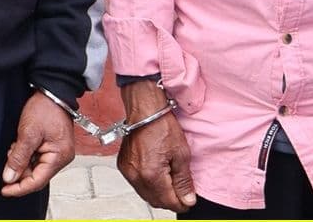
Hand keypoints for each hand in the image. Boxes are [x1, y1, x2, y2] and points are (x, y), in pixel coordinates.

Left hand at [1, 90, 76, 196]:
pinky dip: (26, 155)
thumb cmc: (45, 109)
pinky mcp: (53, 147)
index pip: (37, 181)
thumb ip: (18, 158)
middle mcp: (62, 157)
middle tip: (9, 156)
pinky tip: (21, 144)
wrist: (52, 91)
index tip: (4, 189)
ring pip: (35, 168)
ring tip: (16, 146)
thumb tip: (9, 178)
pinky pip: (38, 159)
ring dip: (22, 161)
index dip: (19, 188)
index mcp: (59, 157)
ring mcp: (58, 152)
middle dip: (20, 170)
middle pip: (37, 176)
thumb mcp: (28, 134)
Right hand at [116, 81, 196, 212]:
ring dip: (159, 193)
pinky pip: (137, 184)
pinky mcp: (123, 166)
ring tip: (171, 181)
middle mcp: (136, 176)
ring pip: (146, 194)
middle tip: (182, 193)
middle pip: (156, 201)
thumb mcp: (181, 153)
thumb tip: (188, 199)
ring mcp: (127, 172)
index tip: (189, 201)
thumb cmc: (162, 125)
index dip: (182, 203)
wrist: (145, 109)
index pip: (168, 202)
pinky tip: (158, 175)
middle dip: (170, 200)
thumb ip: (183, 180)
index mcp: (151, 174)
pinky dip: (148, 184)